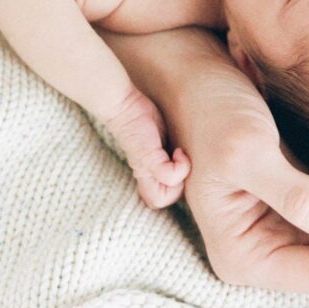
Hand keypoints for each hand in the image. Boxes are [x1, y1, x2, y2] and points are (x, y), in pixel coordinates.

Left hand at [107, 89, 190, 208]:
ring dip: (180, 180)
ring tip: (179, 158)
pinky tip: (178, 150)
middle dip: (178, 188)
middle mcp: (144, 174)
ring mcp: (146, 168)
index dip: (172, 190)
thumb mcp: (159, 139)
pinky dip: (180, 167)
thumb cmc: (142, 119)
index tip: (176, 166)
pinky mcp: (148, 157)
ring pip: (162, 198)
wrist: (122, 105)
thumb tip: (185, 154)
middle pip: (160, 202)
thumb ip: (168, 152)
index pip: (158, 199)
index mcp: (146, 173)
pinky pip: (169, 176)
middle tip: (179, 164)